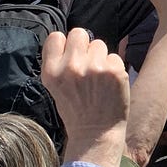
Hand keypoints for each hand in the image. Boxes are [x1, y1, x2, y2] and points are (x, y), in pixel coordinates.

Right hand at [41, 29, 128, 154]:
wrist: (95, 133)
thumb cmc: (76, 110)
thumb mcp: (55, 87)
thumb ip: (59, 63)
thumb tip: (69, 39)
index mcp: (51, 71)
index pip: (55, 36)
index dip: (64, 44)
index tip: (69, 56)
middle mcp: (71, 67)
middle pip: (79, 33)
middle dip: (84, 46)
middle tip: (87, 65)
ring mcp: (94, 68)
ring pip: (99, 44)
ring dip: (100, 57)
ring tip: (98, 79)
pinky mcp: (114, 71)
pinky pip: (115, 56)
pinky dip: (114, 68)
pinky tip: (109, 84)